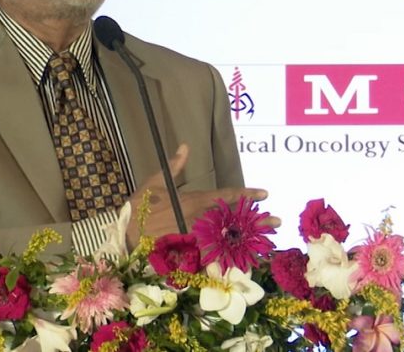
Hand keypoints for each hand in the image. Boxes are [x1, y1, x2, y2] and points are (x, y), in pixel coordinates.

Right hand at [125, 143, 280, 247]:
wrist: (126, 236)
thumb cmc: (140, 207)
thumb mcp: (155, 182)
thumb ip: (173, 166)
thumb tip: (185, 146)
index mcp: (192, 200)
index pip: (224, 195)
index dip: (245, 194)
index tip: (265, 193)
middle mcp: (198, 219)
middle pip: (233, 220)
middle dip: (256, 221)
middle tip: (278, 221)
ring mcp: (196, 237)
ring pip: (228, 237)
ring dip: (249, 238)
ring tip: (269, 240)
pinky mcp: (190, 252)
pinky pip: (215, 253)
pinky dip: (231, 255)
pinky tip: (245, 257)